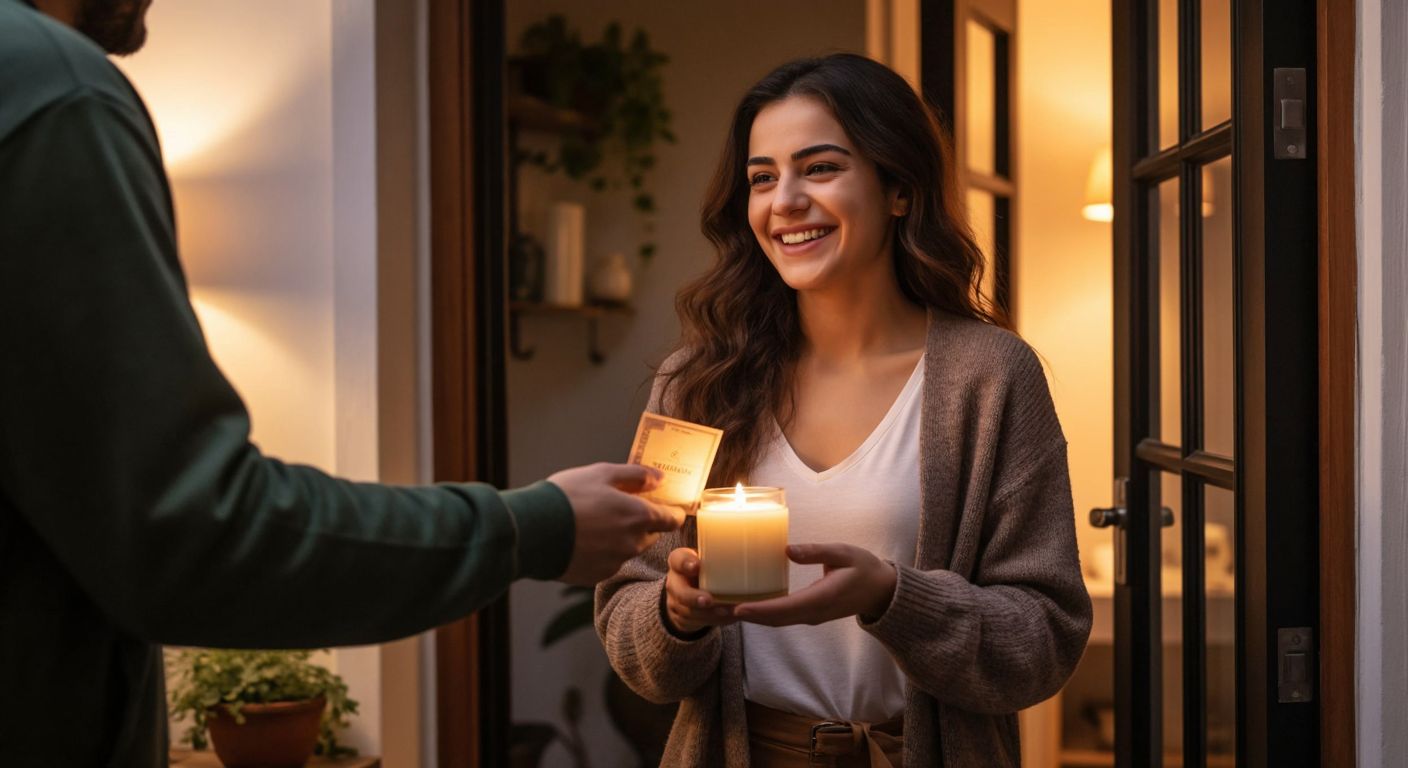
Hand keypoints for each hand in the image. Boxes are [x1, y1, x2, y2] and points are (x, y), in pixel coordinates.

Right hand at [549, 463, 685, 585]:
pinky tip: (584, 540)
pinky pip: (609, 562)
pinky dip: (603, 552)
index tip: (665, 507)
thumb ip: (636, 475)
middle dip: (643, 523)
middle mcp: (633, 543)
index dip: (670, 512)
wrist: (533, 530)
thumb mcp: (602, 473)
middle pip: (652, 535)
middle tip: (622, 509)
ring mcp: (616, 561)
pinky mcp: (597, 575)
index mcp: (639, 516)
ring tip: (596, 523)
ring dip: (622, 538)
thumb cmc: (567, 496)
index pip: (671, 519)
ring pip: (629, 549)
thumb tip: (658, 478)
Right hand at [664, 547, 735, 634]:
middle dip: (694, 597)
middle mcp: (675, 581)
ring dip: (709, 613)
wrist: (691, 591)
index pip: (678, 559)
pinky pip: (697, 622)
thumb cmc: (705, 569)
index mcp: (680, 561)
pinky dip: (715, 620)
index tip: (697, 566)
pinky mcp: (681, 617)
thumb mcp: (708, 558)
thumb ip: (720, 557)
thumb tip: (753, 556)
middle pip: (680, 591)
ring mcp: (676, 601)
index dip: (686, 563)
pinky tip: (730, 617)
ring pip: (689, 611)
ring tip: (729, 611)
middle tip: (709, 600)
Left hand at [731, 543, 897, 626]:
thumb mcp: (844, 553)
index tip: (737, 608)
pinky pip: (779, 617)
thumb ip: (817, 552)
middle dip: (743, 615)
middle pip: (772, 619)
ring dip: (748, 616)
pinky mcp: (807, 613)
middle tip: (715, 607)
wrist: (881, 592)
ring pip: (774, 620)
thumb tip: (788, 550)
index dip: (760, 610)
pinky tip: (742, 603)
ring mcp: (809, 616)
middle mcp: (811, 613)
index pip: (785, 609)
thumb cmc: (864, 568)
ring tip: (720, 606)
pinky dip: (759, 613)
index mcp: (821, 599)